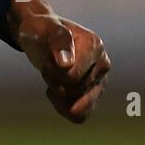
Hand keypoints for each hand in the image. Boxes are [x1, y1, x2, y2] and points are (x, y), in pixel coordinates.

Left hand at [8, 0, 111, 122]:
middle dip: (54, 82)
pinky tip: (55, 93)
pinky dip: (64, 109)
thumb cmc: (43, 30)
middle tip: (47, 67)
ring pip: (79, 108)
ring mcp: (100, 81)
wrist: (41, 36)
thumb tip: (66, 64)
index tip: (47, 60)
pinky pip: (80, 116)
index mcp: (95, 45)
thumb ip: (58, 40)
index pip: (72, 76)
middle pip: (73, 90)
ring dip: (58, 98)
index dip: (52, 72)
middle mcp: (103, 64)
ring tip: (52, 82)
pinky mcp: (93, 95)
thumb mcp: (45, 28)